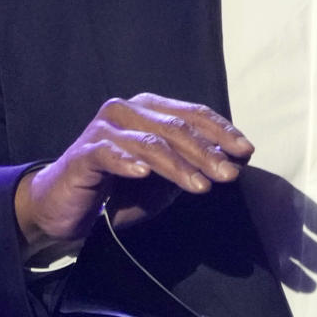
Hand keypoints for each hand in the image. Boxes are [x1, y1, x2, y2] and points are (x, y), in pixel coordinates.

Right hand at [14, 93, 252, 256]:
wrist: (70, 208)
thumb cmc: (123, 190)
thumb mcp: (166, 178)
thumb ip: (195, 165)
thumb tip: (237, 160)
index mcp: (149, 109)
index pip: (193, 113)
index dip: (222, 130)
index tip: (246, 151)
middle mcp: (127, 110)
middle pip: (175, 127)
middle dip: (206, 152)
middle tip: (229, 175)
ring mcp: (104, 128)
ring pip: (149, 142)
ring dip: (178, 165)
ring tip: (201, 186)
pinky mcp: (83, 153)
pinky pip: (110, 154)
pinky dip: (129, 163)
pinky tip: (144, 175)